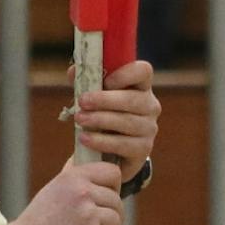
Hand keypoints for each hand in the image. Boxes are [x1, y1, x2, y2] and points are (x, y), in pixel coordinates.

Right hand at [11, 160, 126, 224]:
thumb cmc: (36, 223)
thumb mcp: (52, 189)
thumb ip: (72, 175)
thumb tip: (82, 157)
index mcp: (72, 177)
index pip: (112, 172)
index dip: (113, 185)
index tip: (105, 196)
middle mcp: (82, 192)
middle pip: (116, 199)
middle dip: (110, 212)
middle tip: (95, 222)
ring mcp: (88, 213)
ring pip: (117, 219)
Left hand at [69, 57, 159, 182]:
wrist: (105, 153)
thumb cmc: (101, 117)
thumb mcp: (93, 98)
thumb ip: (85, 82)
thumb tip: (74, 71)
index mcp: (140, 86)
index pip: (143, 71)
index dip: (126, 74)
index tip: (105, 81)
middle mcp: (150, 105)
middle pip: (133, 99)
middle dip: (105, 100)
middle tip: (82, 102)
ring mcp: (149, 128)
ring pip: (127, 122)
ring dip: (100, 120)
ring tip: (79, 119)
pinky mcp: (143, 149)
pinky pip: (123, 144)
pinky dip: (101, 141)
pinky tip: (85, 138)